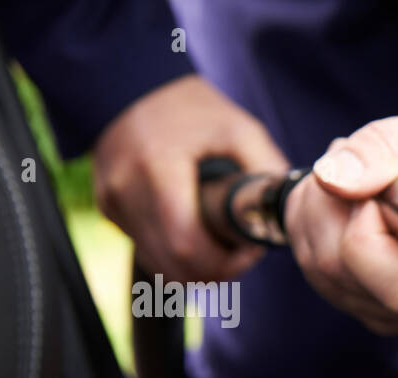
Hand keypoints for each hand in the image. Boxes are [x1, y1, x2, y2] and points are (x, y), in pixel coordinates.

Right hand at [94, 74, 288, 281]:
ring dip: (196, 269)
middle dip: (217, 272)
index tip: (252, 250)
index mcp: (158, 167)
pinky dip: (175, 256)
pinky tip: (197, 234)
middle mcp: (127, 189)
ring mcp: (112, 202)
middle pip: (174, 266)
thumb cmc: (193, 109)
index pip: (187, 245)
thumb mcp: (240, 129)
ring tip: (222, 244)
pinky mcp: (109, 208)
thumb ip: (267, 170)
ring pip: (160, 267)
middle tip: (242, 254)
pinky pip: (148, 251)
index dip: (226, 263)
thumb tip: (289, 211)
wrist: (131, 86)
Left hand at [284, 110, 397, 334]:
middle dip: (331, 204)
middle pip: (333, 264)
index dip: (363, 207)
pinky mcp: (367, 310)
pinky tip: (349, 206)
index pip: (370, 254)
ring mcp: (394, 317)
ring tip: (361, 182)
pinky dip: (316, 227)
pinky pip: (314, 271)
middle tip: (363, 169)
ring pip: (317, 267)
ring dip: (319, 210)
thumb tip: (330, 177)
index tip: (387, 180)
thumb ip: (387, 149)